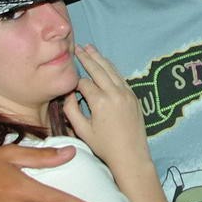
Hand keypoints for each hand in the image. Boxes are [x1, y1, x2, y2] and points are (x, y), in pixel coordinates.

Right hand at [65, 44, 151, 170]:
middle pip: (98, 70)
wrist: (131, 155)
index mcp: (100, 101)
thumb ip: (71, 110)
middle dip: (87, 57)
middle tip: (78, 46)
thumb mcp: (82, 130)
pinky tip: (105, 64)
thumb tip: (68, 94)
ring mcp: (127, 93)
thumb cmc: (105, 146)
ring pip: (111, 70)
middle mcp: (115, 93)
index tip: (68, 82)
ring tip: (90, 48)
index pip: (84, 83)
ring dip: (100, 58)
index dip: (74, 82)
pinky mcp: (134, 96)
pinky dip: (112, 68)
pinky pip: (121, 77)